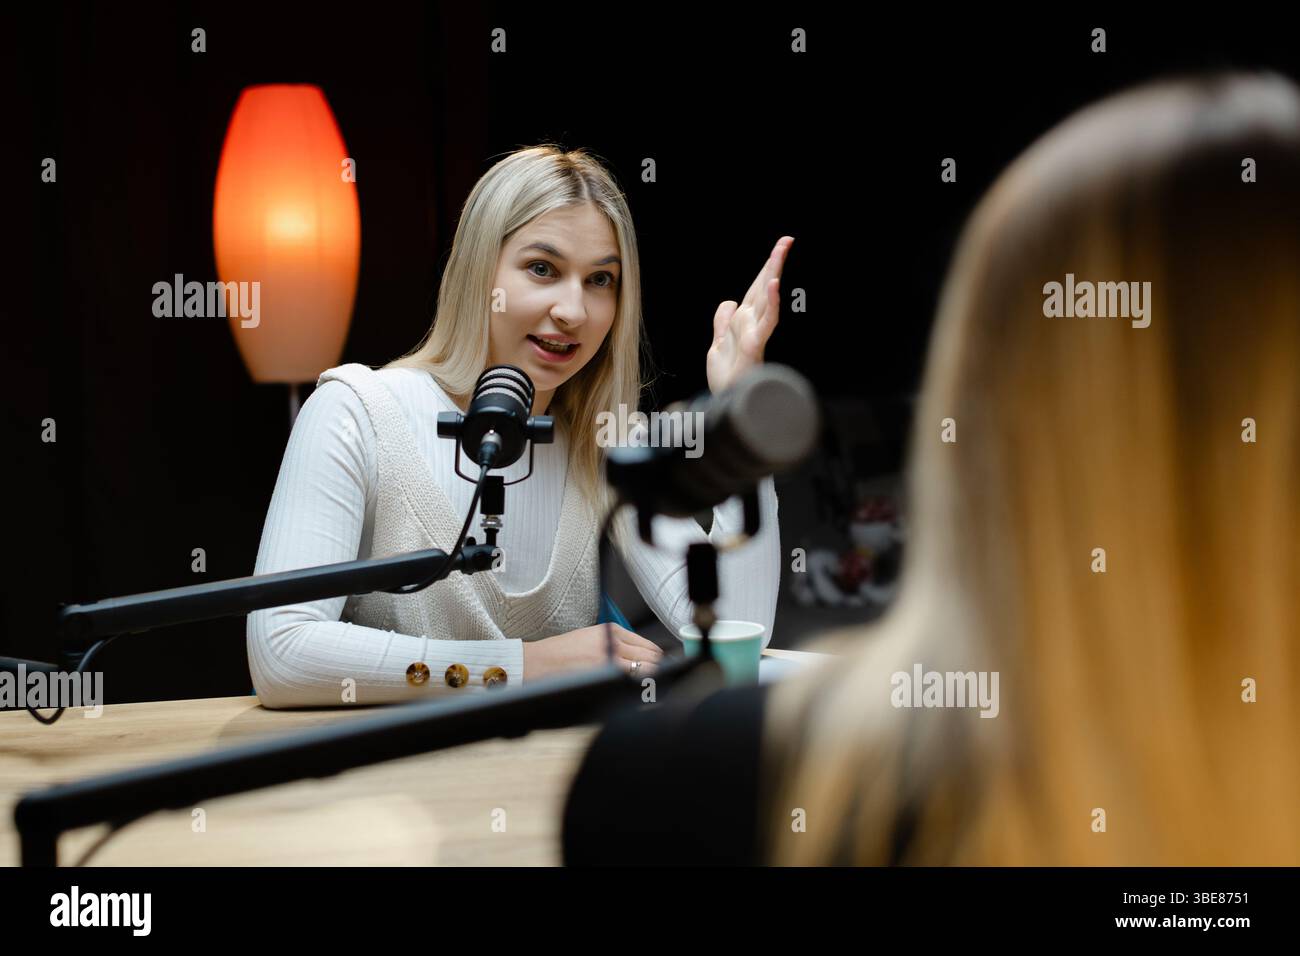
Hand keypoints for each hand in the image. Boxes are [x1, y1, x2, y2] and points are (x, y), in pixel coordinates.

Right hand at [522, 624, 662, 681]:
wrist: (536, 664)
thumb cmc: (559, 654)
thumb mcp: (591, 637)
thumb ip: (616, 644)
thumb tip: (641, 659)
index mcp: (610, 630)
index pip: (647, 645)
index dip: (657, 658)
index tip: (659, 666)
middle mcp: (613, 643)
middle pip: (651, 658)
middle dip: (657, 670)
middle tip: (657, 679)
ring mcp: (609, 661)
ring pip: (645, 672)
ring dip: (650, 680)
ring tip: (646, 688)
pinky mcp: (603, 677)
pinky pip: (630, 684)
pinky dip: (637, 689)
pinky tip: (634, 693)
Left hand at [706, 236, 793, 393]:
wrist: (724, 399)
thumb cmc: (725, 377)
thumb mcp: (717, 344)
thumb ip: (722, 322)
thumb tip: (728, 302)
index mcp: (742, 320)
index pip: (756, 288)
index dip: (766, 268)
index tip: (779, 247)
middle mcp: (751, 322)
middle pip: (763, 286)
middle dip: (774, 262)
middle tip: (787, 241)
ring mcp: (754, 331)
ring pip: (766, 297)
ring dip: (773, 273)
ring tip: (781, 251)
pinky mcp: (755, 344)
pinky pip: (766, 320)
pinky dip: (772, 302)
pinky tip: (774, 285)